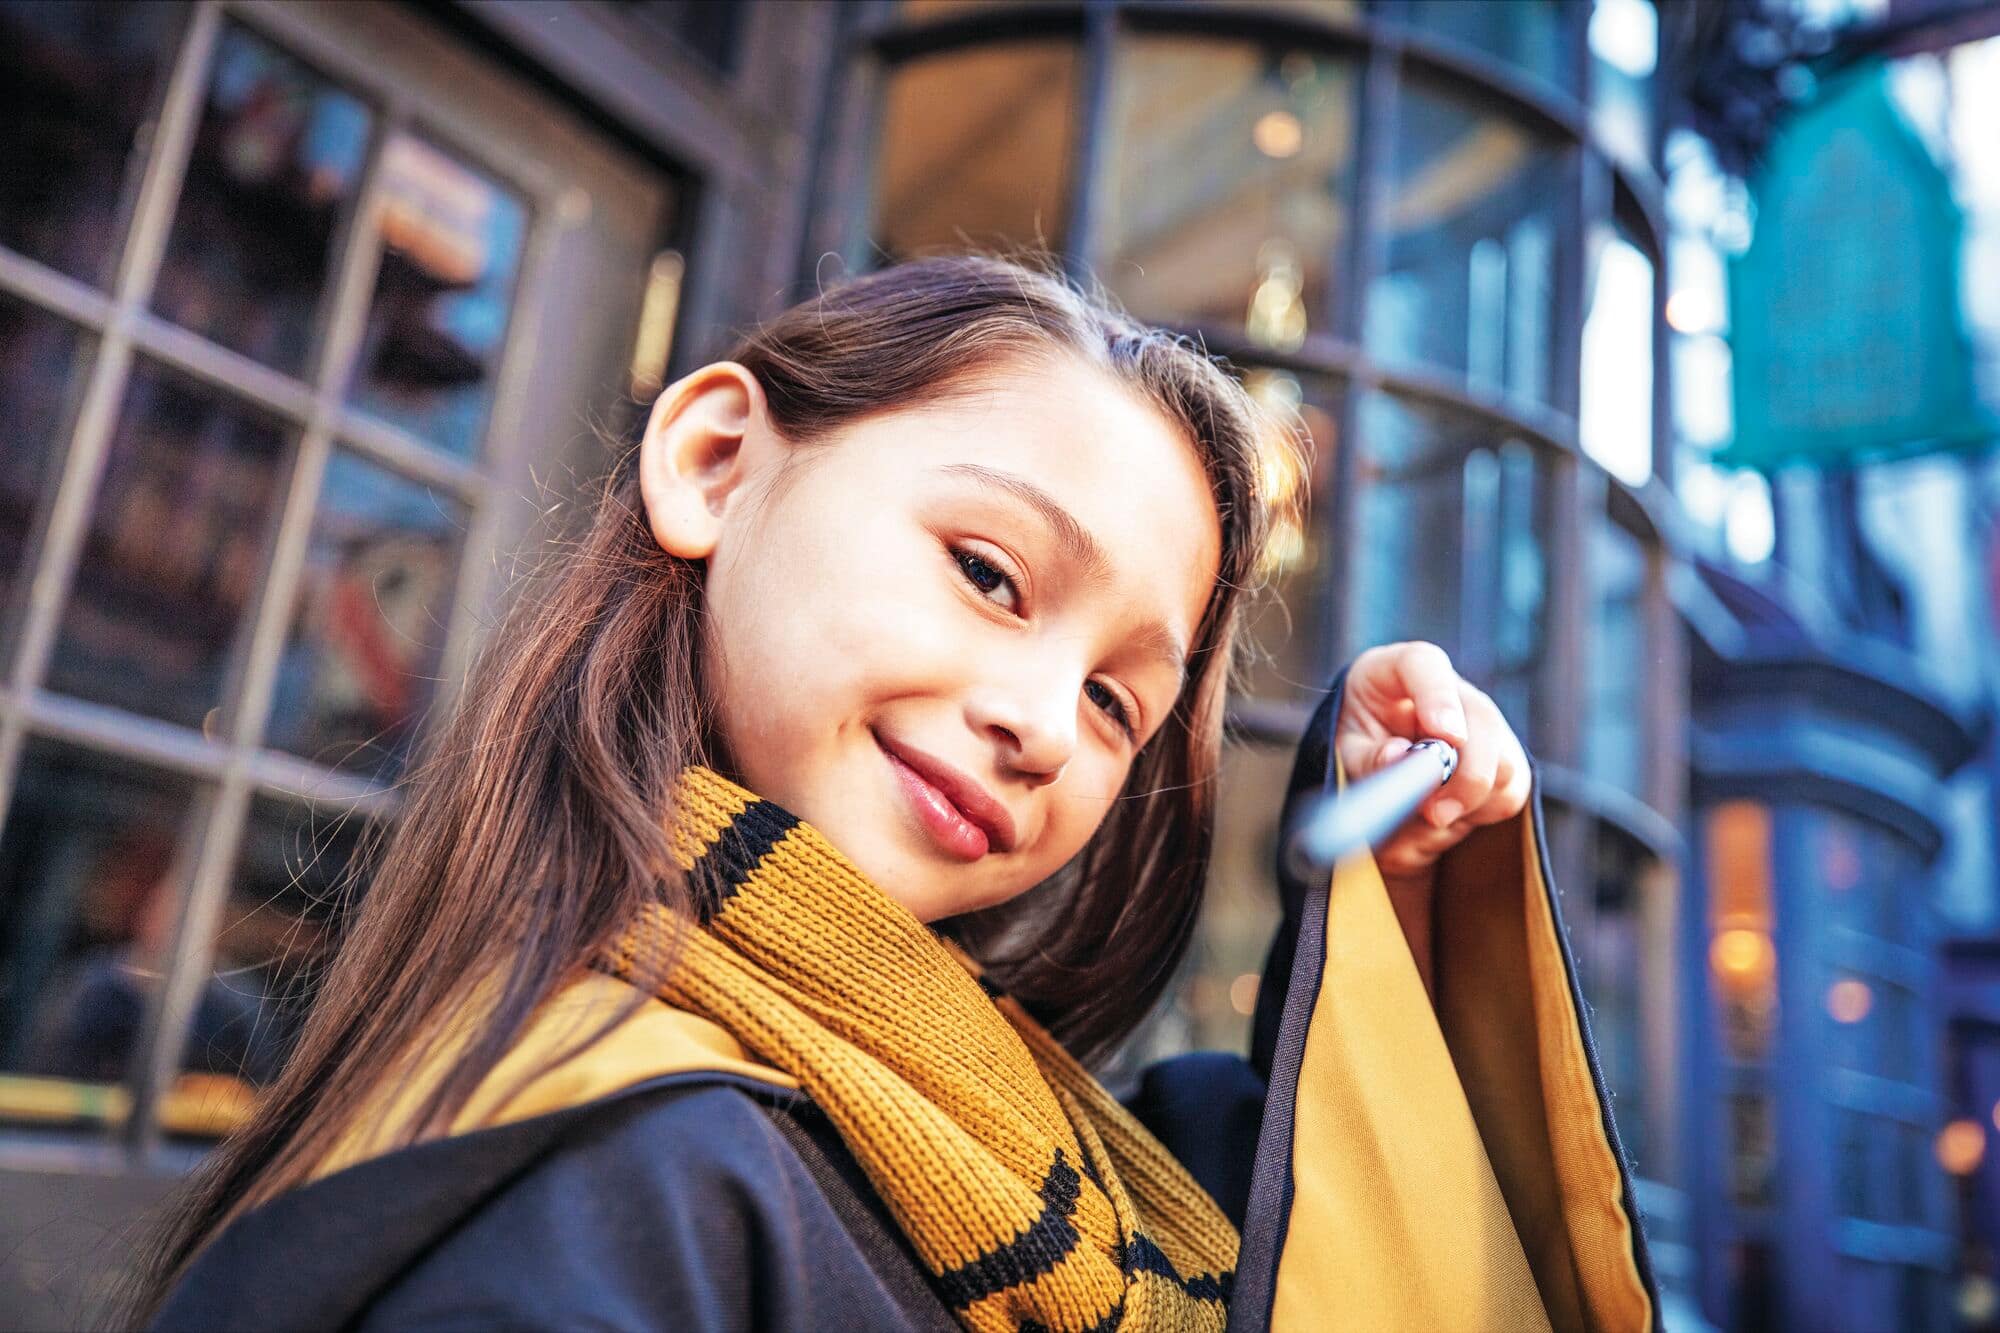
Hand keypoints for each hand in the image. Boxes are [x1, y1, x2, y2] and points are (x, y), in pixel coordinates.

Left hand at [1334, 642, 1532, 884]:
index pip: (1424, 664)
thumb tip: (1399, 756)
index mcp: (1399, 670)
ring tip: (1430, 815)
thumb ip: (1370, 755)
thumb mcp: (1351, 751)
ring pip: (1504, 760)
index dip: (1438, 697)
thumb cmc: (1364, 741)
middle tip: (1436, 813)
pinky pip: (1511, 788)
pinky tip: (1450, 810)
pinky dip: (1482, 811)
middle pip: (1481, 719)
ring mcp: (1483, 719)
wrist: (1384, 755)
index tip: (1445, 734)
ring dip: (1470, 799)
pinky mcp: (1504, 753)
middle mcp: (1451, 689)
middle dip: (1465, 774)